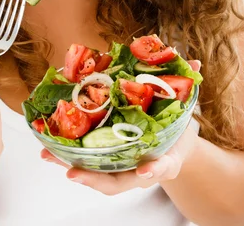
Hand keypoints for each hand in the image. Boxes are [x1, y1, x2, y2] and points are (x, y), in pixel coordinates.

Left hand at [40, 59, 200, 194]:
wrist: (174, 147)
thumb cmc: (177, 131)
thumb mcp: (185, 111)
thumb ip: (187, 88)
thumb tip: (194, 61)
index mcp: (164, 160)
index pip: (161, 168)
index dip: (154, 170)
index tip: (145, 171)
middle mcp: (140, 170)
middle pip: (117, 182)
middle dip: (94, 179)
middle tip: (74, 172)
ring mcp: (122, 170)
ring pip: (96, 176)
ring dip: (71, 166)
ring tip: (48, 155)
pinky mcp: (107, 162)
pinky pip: (87, 164)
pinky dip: (67, 157)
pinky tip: (48, 146)